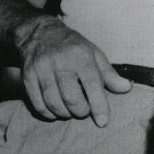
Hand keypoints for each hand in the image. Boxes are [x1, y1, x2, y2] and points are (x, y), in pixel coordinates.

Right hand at [15, 15, 131, 125]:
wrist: (37, 32)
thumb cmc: (70, 46)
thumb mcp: (93, 53)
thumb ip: (108, 73)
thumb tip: (126, 88)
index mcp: (80, 56)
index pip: (92, 85)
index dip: (99, 106)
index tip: (103, 121)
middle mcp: (60, 62)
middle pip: (71, 98)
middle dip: (80, 111)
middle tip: (83, 111)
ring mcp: (41, 69)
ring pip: (53, 102)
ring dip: (64, 113)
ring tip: (69, 110)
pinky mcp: (27, 76)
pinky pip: (37, 103)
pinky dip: (47, 112)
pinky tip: (54, 110)